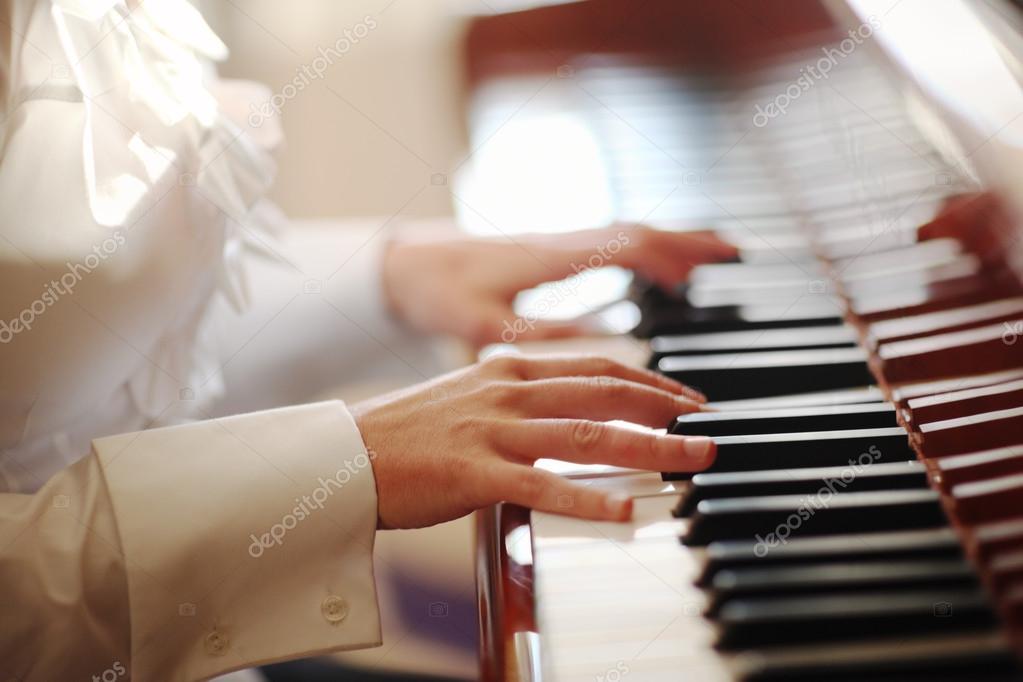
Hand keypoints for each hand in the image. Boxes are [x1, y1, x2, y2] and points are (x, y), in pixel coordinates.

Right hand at [351, 354, 713, 528]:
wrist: (345, 453)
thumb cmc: (405, 431)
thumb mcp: (468, 395)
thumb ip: (516, 397)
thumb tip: (561, 408)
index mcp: (508, 369)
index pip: (596, 367)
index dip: (649, 381)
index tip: (684, 396)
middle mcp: (508, 391)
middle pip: (606, 392)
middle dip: (666, 408)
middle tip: (706, 424)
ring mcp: (493, 430)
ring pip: (588, 433)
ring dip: (651, 446)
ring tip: (692, 460)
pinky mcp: (475, 473)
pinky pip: (544, 485)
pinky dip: (590, 497)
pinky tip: (625, 511)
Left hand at [382, 225, 735, 346]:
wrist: (403, 264)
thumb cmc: (437, 289)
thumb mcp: (481, 322)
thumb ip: (539, 333)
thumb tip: (600, 342)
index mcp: (548, 257)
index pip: (624, 245)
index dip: (670, 255)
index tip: (707, 268)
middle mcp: (558, 242)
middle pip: (637, 232)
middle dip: (687, 241)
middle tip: (735, 252)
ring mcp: (555, 244)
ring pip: (625, 233)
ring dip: (670, 242)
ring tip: (713, 255)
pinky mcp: (549, 252)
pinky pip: (608, 243)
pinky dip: (643, 250)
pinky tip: (657, 268)